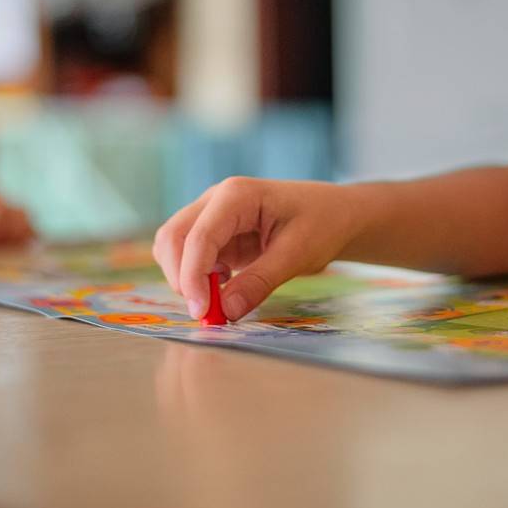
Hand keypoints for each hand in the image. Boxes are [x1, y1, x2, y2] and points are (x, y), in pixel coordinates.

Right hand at [153, 177, 360, 321]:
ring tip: (217, 298)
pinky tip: (222, 285)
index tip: (202, 311)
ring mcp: (211, 215)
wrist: (334, 213)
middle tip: (206, 311)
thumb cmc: (321, 224)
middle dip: (181, 276)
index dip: (193, 275)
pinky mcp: (213, 233)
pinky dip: (194, 275)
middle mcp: (216, 200)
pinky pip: (187, 254)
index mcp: (237, 195)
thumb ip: (260, 281)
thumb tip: (226, 311)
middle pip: (174, 236)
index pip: (199, 236)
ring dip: (184, 276)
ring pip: (174, 245)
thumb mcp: (297, 254)